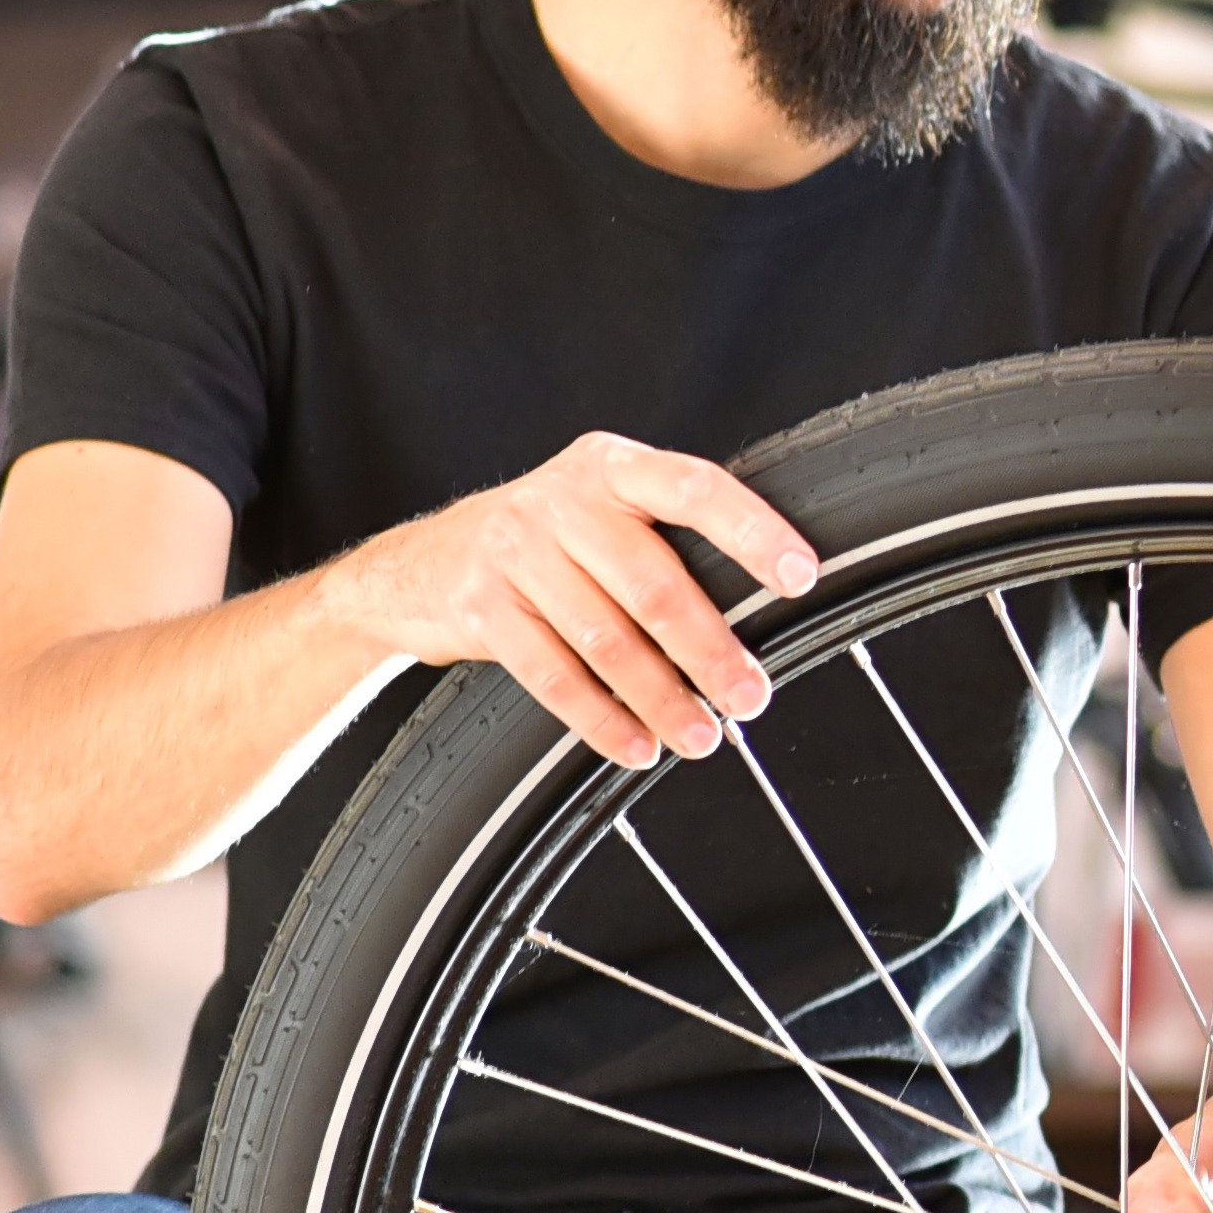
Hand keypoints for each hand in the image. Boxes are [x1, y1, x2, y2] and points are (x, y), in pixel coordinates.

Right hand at [312, 431, 821, 771]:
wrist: (412, 569)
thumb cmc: (542, 543)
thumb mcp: (598, 510)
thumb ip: (665, 537)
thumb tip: (766, 610)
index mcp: (611, 467)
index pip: (695, 487)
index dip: (752, 531)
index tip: (800, 578)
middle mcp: (562, 501)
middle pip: (654, 584)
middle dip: (711, 650)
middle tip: (751, 698)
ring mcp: (514, 552)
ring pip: (607, 640)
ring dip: (663, 698)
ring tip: (701, 736)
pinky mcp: (479, 608)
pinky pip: (555, 675)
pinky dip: (602, 720)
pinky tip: (636, 745)